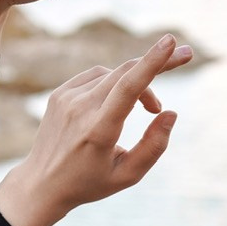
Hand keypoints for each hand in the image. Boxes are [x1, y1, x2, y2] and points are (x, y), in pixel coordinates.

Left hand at [0, 36, 192, 225]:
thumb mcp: (128, 175)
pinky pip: (97, 76)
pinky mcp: (60, 93)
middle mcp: (80, 110)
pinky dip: (115, 83)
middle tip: (185, 56)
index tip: (170, 42)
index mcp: (98, 132)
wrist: (42, 183)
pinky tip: (120, 103)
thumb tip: (171, 113)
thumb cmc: (90, 182)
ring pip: (113, 74)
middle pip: (126, 73)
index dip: (151, 62)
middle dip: (158, 62)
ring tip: (148, 107)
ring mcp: (66, 98)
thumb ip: (154, 146)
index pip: (128, 88)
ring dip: (136, 84)